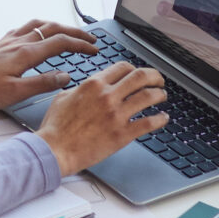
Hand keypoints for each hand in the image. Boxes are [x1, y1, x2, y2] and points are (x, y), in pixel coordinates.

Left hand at [0, 19, 97, 111]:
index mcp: (26, 54)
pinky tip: (40, 33)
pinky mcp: (2, 43)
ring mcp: (10, 40)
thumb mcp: (15, 93)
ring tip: (71, 33)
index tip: (95, 50)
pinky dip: (40, 26)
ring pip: (40, 25)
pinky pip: (26, 27)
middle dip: (75, 32)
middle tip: (91, 40)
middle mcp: (19, 42)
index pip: (60, 43)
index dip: (80, 45)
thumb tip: (66, 76)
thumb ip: (42, 83)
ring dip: (59, 26)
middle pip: (53, 29)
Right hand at [39, 61, 168, 175]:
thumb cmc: (56, 127)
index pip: (122, 67)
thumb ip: (79, 89)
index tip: (137, 74)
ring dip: (159, 94)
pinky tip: (163, 118)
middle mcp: (108, 96)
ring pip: (148, 97)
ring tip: (162, 96)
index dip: (133, 69)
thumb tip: (85, 87)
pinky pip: (149, 123)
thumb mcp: (63, 97)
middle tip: (158, 80)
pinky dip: (160, 119)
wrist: (55, 150)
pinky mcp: (122, 134)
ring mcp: (117, 115)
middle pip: (140, 76)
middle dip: (154, 76)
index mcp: (93, 84)